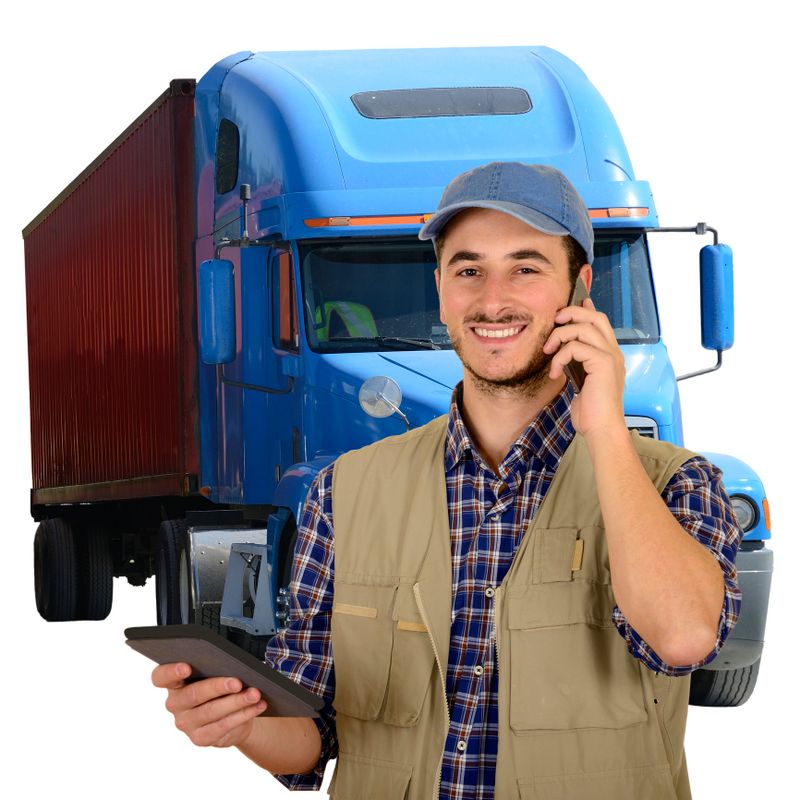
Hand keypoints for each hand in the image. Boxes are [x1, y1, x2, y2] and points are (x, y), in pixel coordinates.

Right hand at [152, 662, 266, 748]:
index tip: (186, 667)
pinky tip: (257, 706)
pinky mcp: (200, 738)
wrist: (232, 716)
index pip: (160, 677)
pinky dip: (243, 714)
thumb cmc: (221, 687)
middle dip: (217, 686)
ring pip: (211, 711)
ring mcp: (186, 723)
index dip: (171, 672)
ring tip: (254, 693)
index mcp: (174, 683)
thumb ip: (216, 666)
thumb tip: (234, 661)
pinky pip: (222, 726)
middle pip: (193, 694)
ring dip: (236, 701)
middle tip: (237, 681)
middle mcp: (176, 704)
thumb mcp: (216, 674)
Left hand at [543, 298, 626, 437]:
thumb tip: (564, 351)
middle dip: (571, 313)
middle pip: (595, 317)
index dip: (586, 310)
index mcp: (611, 355)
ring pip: (582, 328)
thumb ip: (579, 365)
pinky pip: (575, 347)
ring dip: (559, 336)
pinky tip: (555, 372)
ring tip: (547, 351)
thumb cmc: (592, 412)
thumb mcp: (583, 382)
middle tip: (554, 321)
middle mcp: (614, 352)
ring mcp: (610, 356)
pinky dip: (559, 357)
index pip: (601, 323)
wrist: (602, 429)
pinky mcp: (602, 363)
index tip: (569, 308)